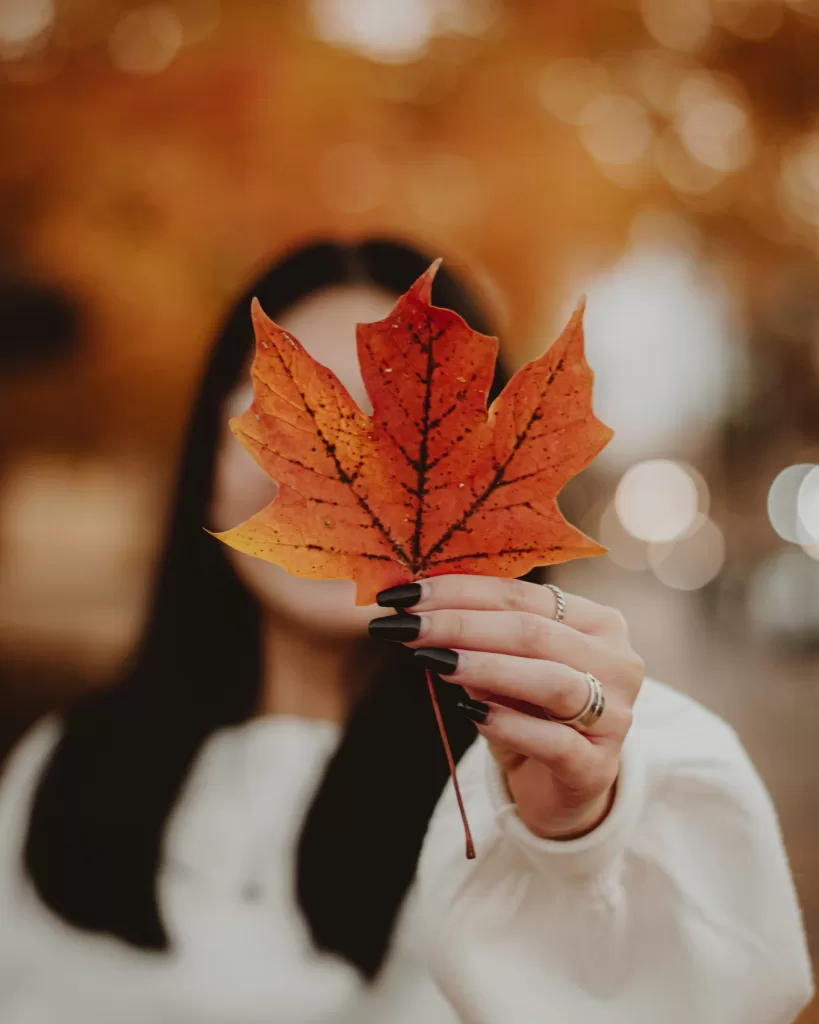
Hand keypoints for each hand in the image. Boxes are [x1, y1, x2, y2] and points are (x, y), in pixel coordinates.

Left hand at [370, 576, 644, 840]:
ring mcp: (616, 716)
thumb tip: (415, 609)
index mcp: (596, 622)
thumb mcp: (501, 666)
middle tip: (406, 626)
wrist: (559, 789)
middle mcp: (617, 662)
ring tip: (433, 661)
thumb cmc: (529, 714)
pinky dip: (509, 725)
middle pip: (533, 633)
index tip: (406, 595)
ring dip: (485, 667)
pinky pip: (554, 741)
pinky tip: (470, 713)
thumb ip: (474, 637)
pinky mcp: (599, 768)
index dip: (461, 591)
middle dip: (461, 625)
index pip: (523, 595)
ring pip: (551, 681)